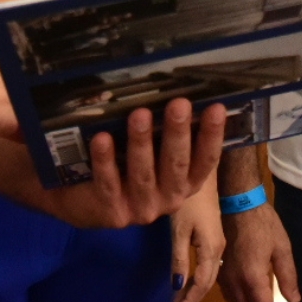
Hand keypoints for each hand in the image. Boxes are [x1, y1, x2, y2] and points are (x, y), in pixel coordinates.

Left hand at [36, 99, 227, 229]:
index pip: (206, 160)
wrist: (85, 202)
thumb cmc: (128, 167)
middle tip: (179, 104)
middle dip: (177, 133)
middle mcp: (170, 198)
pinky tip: (101, 138)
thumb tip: (173, 88)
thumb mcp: (153, 153)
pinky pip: (109, 183)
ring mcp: (142, 209)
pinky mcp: (113, 213)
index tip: (216, 108)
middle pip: (176, 165)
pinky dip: (105, 161)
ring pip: (143, 174)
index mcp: (186, 182)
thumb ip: (165, 133)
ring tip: (140, 114)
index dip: (212, 135)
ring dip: (141, 143)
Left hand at [171, 181, 225, 301]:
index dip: (188, 301)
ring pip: (209, 274)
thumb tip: (177, 287)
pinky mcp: (215, 235)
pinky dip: (199, 278)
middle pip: (207, 283)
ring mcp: (219, 242)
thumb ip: (179, 259)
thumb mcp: (180, 230)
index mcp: (212, 251)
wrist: (204, 173)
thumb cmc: (190, 200)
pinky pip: (209, 265)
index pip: (201, 285)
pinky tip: (189, 280)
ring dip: (195, 289)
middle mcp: (219, 250)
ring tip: (179, 300)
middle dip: (192, 299)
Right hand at [219, 201, 298, 301]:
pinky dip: (243, 300)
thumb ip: (288, 277)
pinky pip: (231, 295)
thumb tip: (294, 299)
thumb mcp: (282, 249)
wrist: (239, 204)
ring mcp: (225, 278)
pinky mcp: (221, 271)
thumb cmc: (263, 224)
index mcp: (252, 278)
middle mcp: (235, 282)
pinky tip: (253, 292)